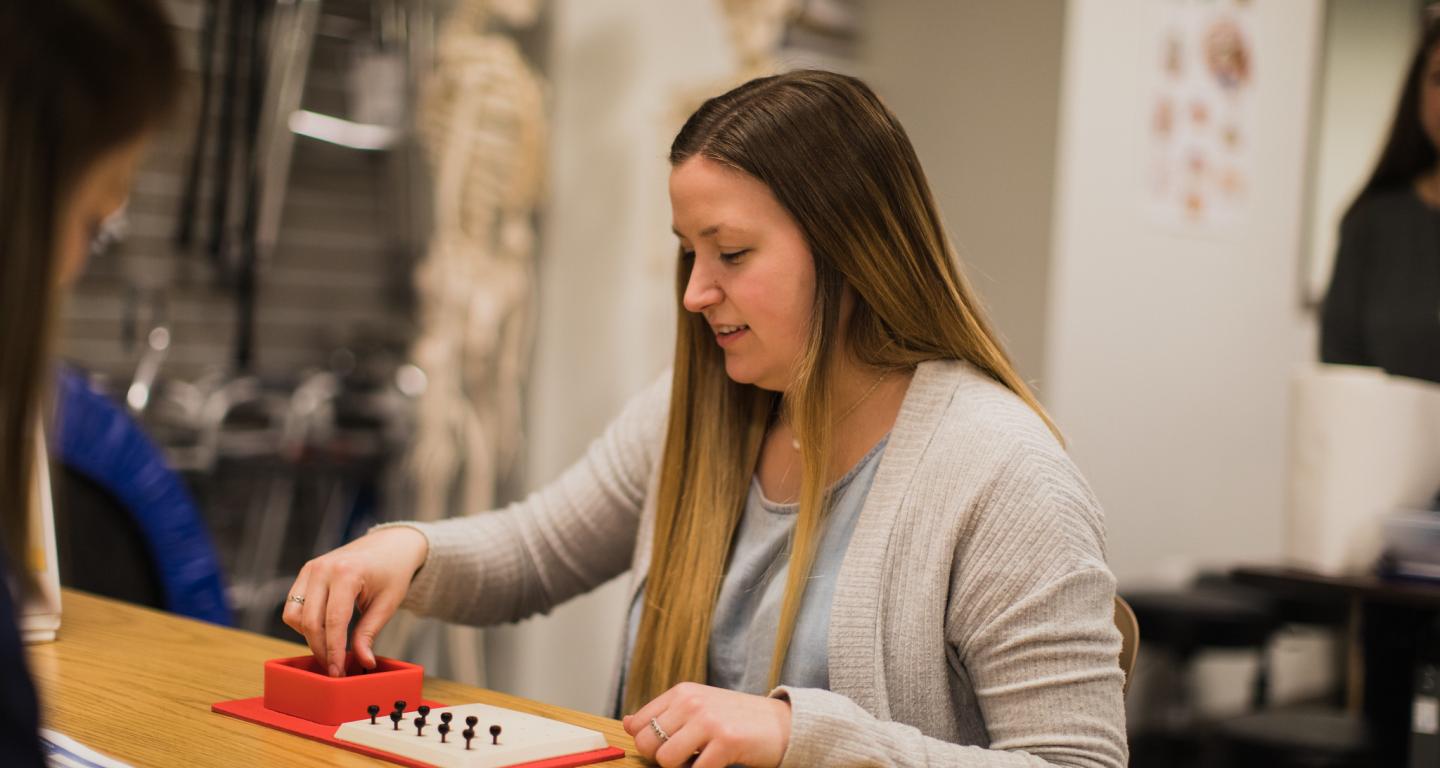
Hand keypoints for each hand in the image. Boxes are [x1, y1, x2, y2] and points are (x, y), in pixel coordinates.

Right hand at [281, 526, 428, 676]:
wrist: (389, 545)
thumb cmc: (392, 572)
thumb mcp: (387, 604)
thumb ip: (369, 633)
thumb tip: (363, 663)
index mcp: (347, 573)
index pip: (333, 621)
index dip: (334, 651)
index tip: (338, 672)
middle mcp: (323, 569)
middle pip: (311, 622)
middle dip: (321, 649)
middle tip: (334, 668)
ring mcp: (310, 569)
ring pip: (294, 616)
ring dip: (309, 637)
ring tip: (331, 647)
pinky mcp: (305, 572)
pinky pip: (293, 606)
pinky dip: (303, 623)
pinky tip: (323, 630)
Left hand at [622, 682, 790, 767]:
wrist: (783, 724)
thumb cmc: (738, 720)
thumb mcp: (699, 707)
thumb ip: (665, 714)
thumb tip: (627, 722)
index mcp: (682, 692)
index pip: (637, 724)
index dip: (647, 744)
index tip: (668, 748)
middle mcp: (692, 701)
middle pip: (646, 743)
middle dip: (661, 759)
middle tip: (687, 758)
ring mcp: (709, 720)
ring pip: (665, 760)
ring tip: (701, 761)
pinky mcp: (726, 741)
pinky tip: (717, 764)